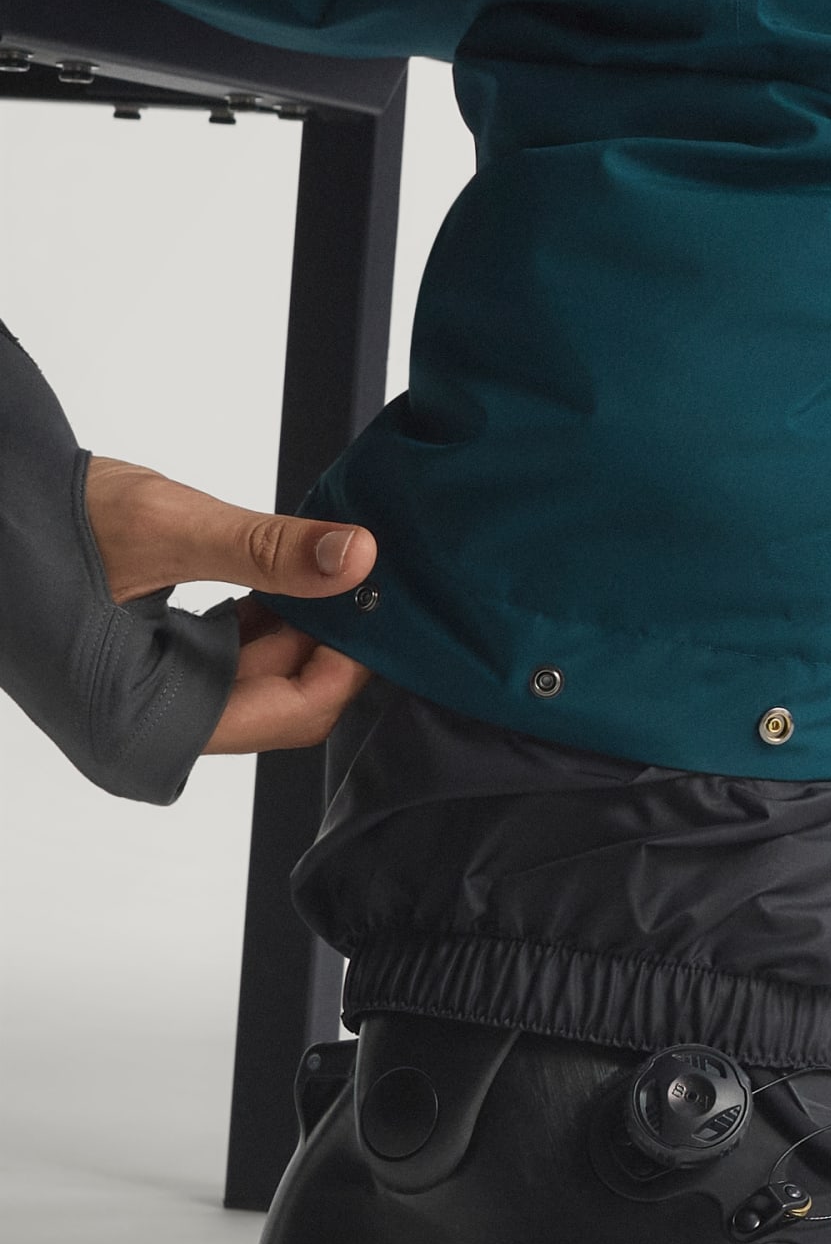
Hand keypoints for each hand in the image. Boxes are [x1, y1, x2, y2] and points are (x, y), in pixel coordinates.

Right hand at [86, 457, 376, 754]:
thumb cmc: (34, 518)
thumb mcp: (168, 527)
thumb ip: (270, 550)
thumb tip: (357, 557)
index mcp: (140, 722)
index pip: (287, 715)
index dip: (346, 664)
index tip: (382, 608)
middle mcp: (145, 725)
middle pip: (282, 700)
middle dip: (330, 642)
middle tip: (372, 581)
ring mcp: (146, 695)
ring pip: (262, 675)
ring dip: (305, 627)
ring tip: (342, 572)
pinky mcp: (146, 662)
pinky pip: (232, 654)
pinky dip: (269, 618)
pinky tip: (295, 576)